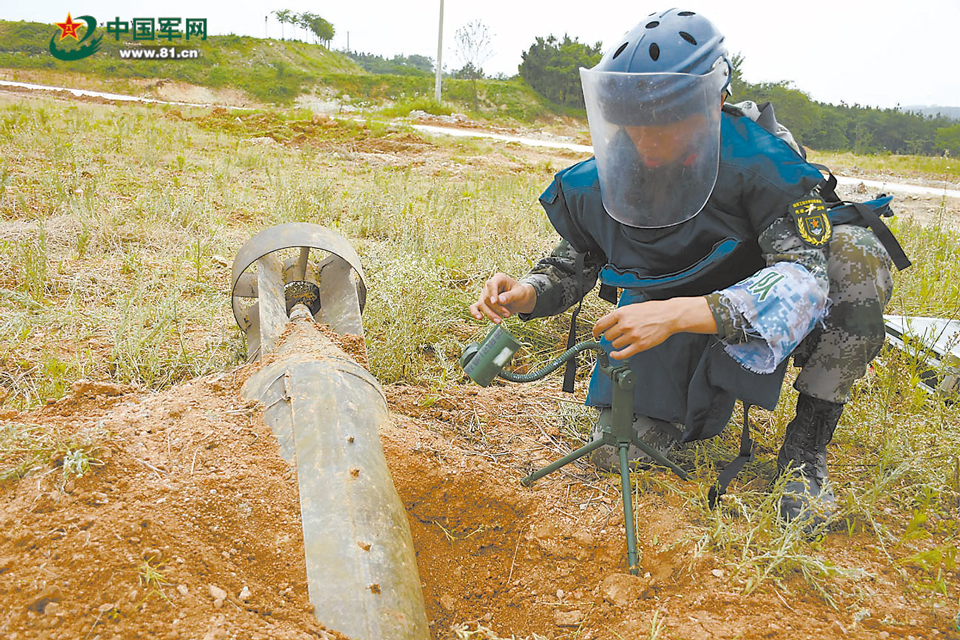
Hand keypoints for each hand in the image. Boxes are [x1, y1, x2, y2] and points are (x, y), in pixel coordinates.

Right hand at [469, 273, 536, 323]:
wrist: (519, 299)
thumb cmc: (519, 293)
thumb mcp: (519, 293)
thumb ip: (510, 296)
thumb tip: (500, 300)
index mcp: (499, 279)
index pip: (491, 284)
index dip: (492, 293)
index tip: (495, 302)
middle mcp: (489, 286)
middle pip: (487, 297)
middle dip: (496, 308)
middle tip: (507, 315)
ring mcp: (484, 295)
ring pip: (482, 304)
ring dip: (490, 314)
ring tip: (499, 321)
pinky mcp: (483, 303)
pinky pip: (474, 307)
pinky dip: (475, 312)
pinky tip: (479, 318)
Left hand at [592, 297, 716, 359]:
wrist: (668, 316)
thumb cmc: (653, 310)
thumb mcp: (632, 307)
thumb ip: (620, 315)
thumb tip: (608, 323)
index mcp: (621, 313)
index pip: (601, 324)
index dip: (596, 330)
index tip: (595, 333)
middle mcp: (625, 325)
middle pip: (607, 336)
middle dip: (610, 336)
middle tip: (615, 336)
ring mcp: (632, 336)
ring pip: (615, 344)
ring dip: (617, 343)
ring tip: (624, 340)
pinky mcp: (640, 345)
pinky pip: (623, 354)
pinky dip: (617, 355)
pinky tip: (615, 354)